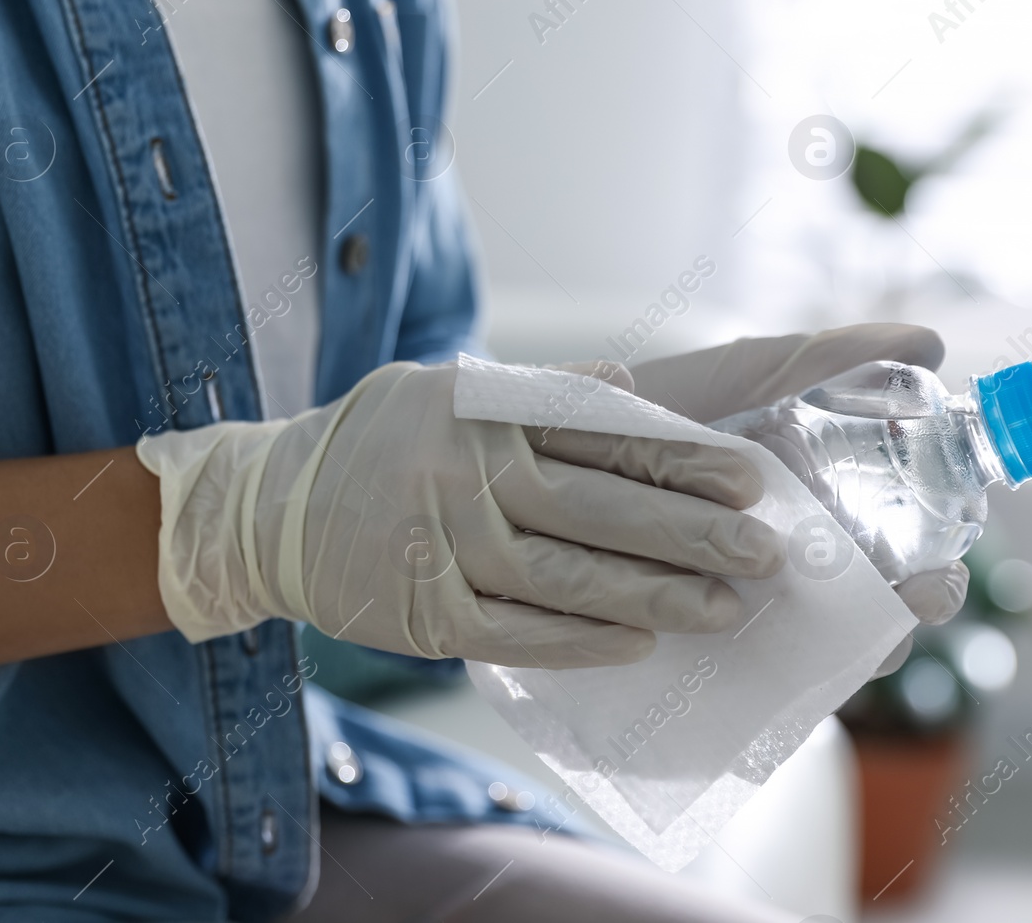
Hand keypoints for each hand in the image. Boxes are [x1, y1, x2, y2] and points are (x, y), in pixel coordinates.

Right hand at [136, 360, 783, 668]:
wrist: (265, 506)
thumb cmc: (386, 441)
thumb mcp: (453, 390)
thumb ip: (544, 395)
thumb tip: (636, 387)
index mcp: (486, 407)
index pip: (603, 429)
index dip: (682, 454)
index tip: (750, 477)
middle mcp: (466, 471)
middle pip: (599, 504)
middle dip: (691, 533)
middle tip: (766, 553)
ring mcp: (442, 545)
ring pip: (568, 577)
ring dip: (655, 596)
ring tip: (727, 609)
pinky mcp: (422, 614)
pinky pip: (517, 635)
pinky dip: (581, 642)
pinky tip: (639, 645)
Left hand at [626, 322, 963, 667]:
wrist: (523, 447)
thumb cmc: (643, 409)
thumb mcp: (734, 377)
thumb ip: (821, 360)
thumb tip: (932, 343)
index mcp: (809, 512)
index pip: (890, 556)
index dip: (930, 572)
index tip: (943, 569)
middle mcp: (777, 572)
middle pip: (860, 615)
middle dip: (900, 617)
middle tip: (918, 602)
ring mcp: (726, 611)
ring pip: (804, 651)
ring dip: (845, 651)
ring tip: (863, 637)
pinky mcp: (667, 646)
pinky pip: (723, 680)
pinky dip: (757, 675)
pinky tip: (772, 657)